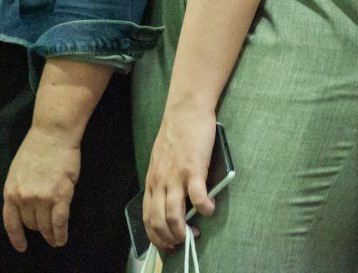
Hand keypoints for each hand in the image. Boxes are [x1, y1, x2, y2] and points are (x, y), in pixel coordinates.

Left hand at [2, 122, 80, 250]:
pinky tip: (62, 239)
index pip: (10, 223)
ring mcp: (42, 198)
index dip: (16, 238)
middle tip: (45, 229)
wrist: (52, 133)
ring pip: (45, 227)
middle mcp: (24, 198)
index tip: (22, 246)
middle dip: (37, 228)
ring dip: (50, 236)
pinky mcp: (60, 197)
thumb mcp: (17, 171)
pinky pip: (59, 223)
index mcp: (10, 191)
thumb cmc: (36, 148)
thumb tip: (23, 209)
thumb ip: (18, 191)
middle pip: (31, 224)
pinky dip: (61, 234)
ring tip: (54, 240)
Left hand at [142, 103, 215, 251]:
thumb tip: (170, 203)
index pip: (148, 217)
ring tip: (195, 233)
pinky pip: (197, 196)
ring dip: (184, 230)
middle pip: (158, 220)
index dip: (156, 237)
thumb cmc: (176, 136)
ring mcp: (176, 176)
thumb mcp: (160, 162)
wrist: (185, 111)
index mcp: (152, 181)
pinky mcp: (194, 168)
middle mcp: (161, 181)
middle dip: (170, 238)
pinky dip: (204, 208)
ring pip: (173, 214)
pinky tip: (209, 209)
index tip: (166, 245)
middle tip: (183, 242)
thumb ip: (163, 182)